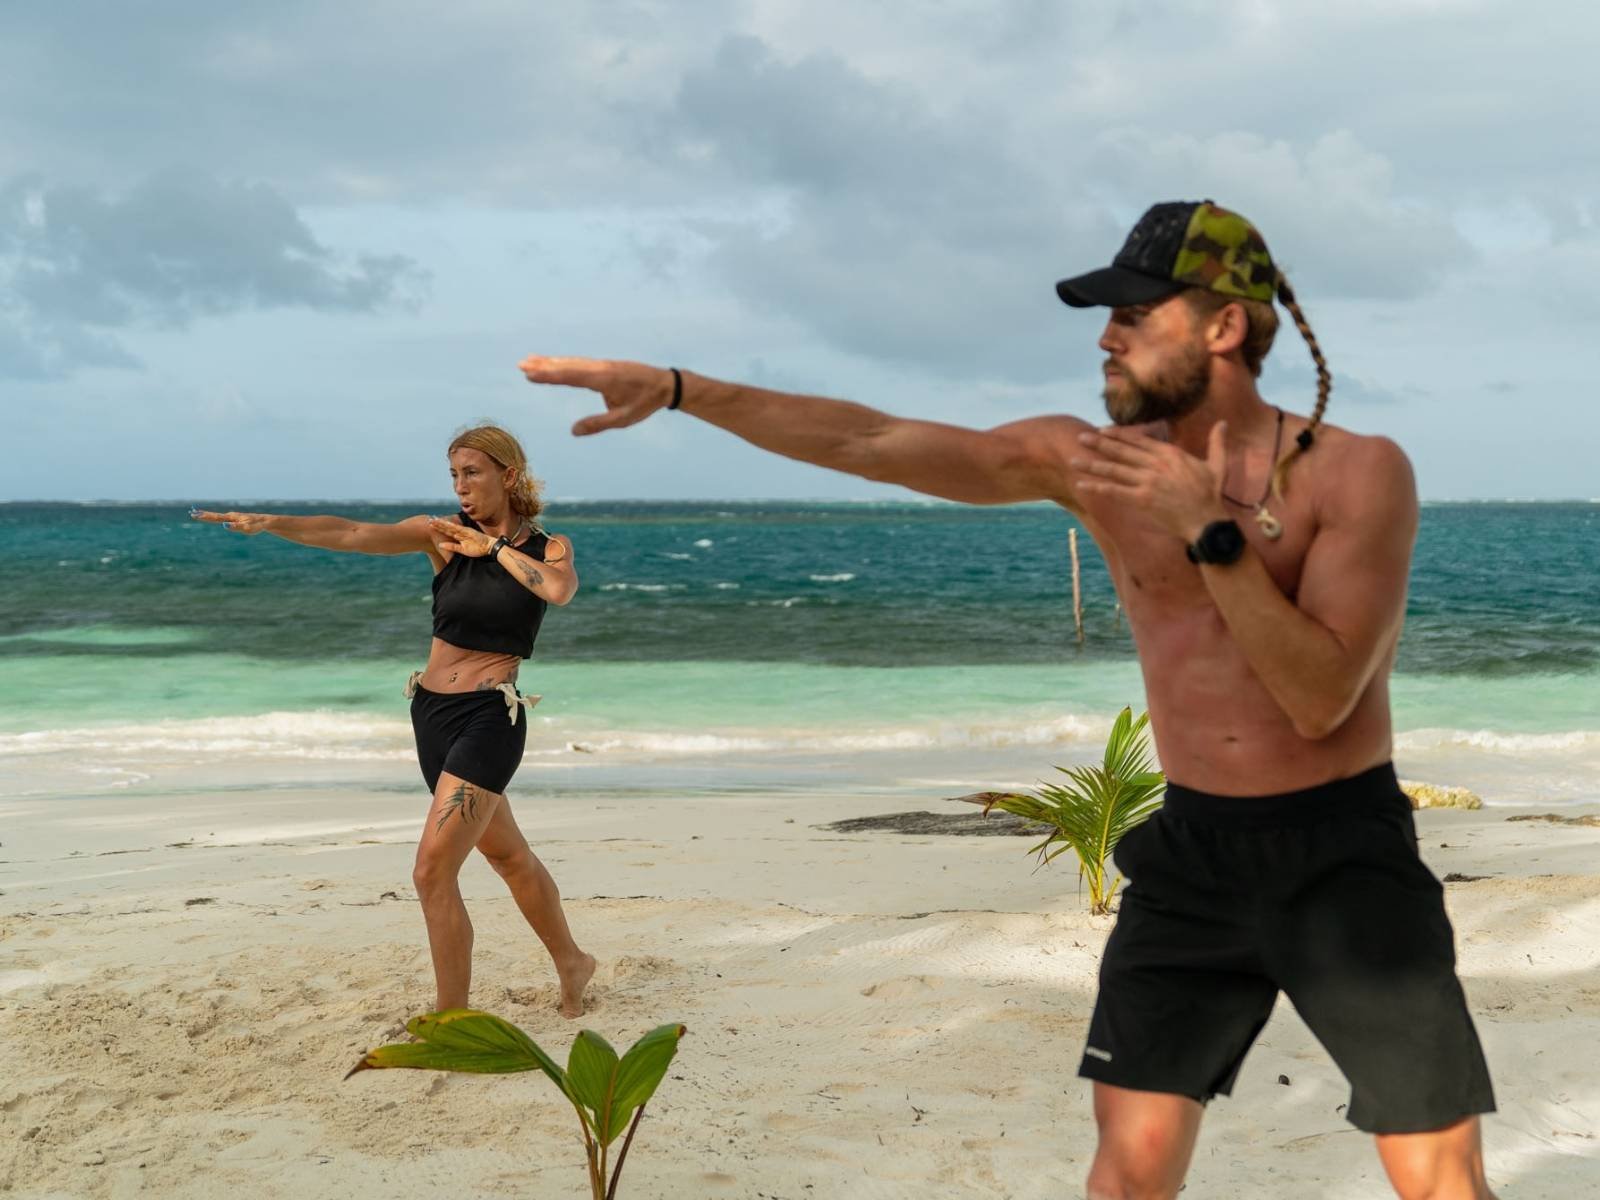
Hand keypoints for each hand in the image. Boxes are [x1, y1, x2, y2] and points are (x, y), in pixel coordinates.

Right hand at [190, 509, 273, 534]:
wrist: (266, 521)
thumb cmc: (258, 525)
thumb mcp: (248, 528)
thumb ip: (236, 527)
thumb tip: (224, 525)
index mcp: (232, 518)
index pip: (216, 517)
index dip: (205, 516)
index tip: (195, 515)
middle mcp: (231, 516)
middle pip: (214, 515)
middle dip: (203, 514)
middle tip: (191, 512)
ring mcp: (233, 517)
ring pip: (217, 515)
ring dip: (207, 514)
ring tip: (196, 513)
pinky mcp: (236, 519)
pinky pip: (223, 517)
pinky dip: (214, 516)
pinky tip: (213, 517)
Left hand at [427, 518, 494, 556]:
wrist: (488, 548)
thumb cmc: (477, 549)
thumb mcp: (462, 550)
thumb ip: (452, 547)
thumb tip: (440, 545)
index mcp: (458, 536)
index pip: (446, 531)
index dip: (438, 528)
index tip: (431, 525)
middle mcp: (460, 531)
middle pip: (446, 527)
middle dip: (438, 524)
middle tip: (429, 520)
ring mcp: (463, 531)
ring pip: (450, 526)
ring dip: (442, 523)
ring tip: (433, 520)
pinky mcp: (468, 531)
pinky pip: (457, 528)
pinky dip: (451, 526)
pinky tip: (444, 523)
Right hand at [518, 356, 675, 435]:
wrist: (665, 384)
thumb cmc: (645, 403)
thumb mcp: (624, 419)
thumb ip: (598, 424)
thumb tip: (573, 431)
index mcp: (604, 379)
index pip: (571, 377)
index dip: (549, 375)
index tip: (530, 373)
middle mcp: (600, 368)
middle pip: (567, 366)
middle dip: (544, 365)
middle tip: (520, 364)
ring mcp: (602, 365)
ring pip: (572, 362)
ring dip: (550, 361)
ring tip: (529, 360)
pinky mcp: (604, 366)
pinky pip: (580, 363)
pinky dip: (564, 362)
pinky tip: (554, 363)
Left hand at [1071, 423, 1229, 540]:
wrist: (1206, 521)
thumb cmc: (1211, 495)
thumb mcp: (1217, 465)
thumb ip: (1217, 442)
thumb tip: (1224, 423)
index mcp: (1170, 454)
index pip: (1138, 440)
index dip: (1118, 435)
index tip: (1103, 430)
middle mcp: (1155, 464)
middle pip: (1121, 451)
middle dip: (1099, 444)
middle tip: (1080, 437)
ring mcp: (1147, 482)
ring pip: (1114, 469)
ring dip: (1092, 464)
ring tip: (1073, 459)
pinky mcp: (1141, 499)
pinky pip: (1115, 491)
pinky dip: (1097, 486)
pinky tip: (1082, 483)